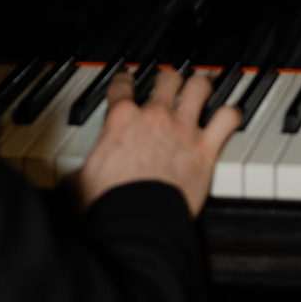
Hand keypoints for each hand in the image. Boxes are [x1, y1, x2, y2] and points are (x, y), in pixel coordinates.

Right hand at [73, 65, 240, 218]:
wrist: (138, 223)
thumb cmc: (110, 204)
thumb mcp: (81, 182)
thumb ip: (78, 172)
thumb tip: (67, 180)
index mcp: (122, 120)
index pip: (122, 86)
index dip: (124, 80)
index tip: (127, 81)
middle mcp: (154, 116)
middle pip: (167, 79)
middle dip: (169, 78)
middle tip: (171, 81)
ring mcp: (183, 129)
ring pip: (198, 88)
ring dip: (202, 85)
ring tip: (204, 85)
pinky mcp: (205, 149)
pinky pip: (226, 120)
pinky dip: (232, 115)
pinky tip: (233, 115)